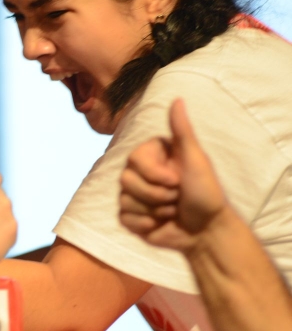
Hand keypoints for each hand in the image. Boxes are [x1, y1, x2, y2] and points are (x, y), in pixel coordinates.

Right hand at [119, 99, 228, 251]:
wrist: (207, 232)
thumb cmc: (206, 193)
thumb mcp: (196, 160)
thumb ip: (182, 130)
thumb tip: (178, 99)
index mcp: (154, 156)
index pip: (134, 159)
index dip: (154, 174)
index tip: (177, 180)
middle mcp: (140, 173)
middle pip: (125, 180)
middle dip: (156, 195)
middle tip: (177, 198)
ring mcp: (133, 195)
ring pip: (124, 200)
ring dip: (154, 210)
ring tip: (172, 211)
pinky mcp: (130, 217)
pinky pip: (123, 218)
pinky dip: (144, 224)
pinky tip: (160, 224)